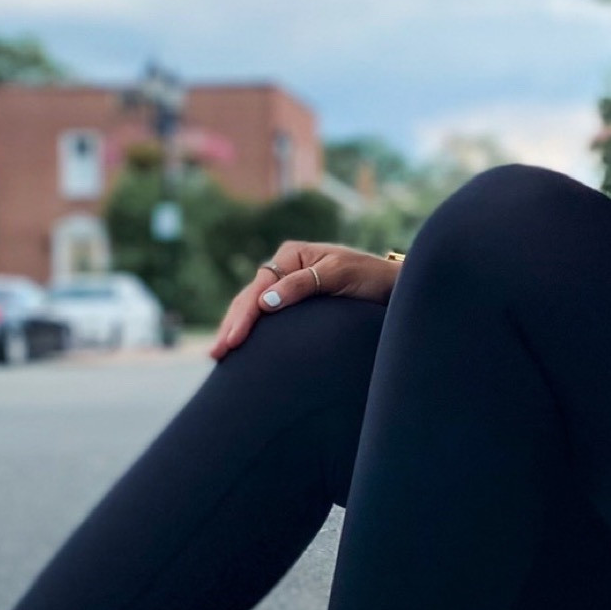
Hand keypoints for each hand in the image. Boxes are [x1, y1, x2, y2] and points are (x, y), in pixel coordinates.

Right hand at [209, 241, 398, 357]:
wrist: (392, 288)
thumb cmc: (370, 277)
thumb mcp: (338, 275)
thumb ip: (303, 285)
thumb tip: (265, 302)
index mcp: (292, 255)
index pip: (260, 287)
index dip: (245, 316)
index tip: (234, 340)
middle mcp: (285, 268)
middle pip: (250, 298)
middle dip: (232, 325)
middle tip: (217, 353)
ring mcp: (288, 286)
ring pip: (253, 308)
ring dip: (235, 329)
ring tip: (219, 354)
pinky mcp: (295, 304)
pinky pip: (267, 317)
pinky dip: (252, 331)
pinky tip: (239, 346)